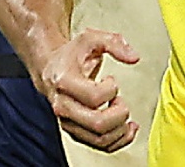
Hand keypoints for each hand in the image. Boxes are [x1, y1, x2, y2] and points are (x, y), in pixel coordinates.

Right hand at [34, 28, 141, 152]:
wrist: (50, 69)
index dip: (111, 89)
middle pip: (98, 124)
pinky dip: (119, 140)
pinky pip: (100, 146)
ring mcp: (68, 121)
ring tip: (122, 110)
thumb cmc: (71, 55)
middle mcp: (63, 106)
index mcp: (64, 82)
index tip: (111, 80)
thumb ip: (115, 43)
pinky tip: (126, 127)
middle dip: (119, 113)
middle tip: (120, 100)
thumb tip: (134, 57)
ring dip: (121, 128)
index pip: (94, 97)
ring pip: (100, 139)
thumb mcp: (91, 38)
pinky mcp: (75, 131)